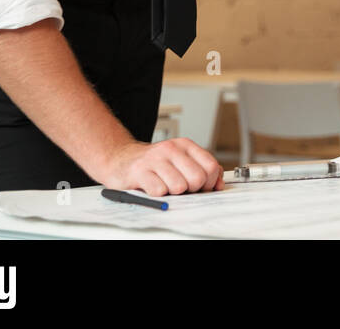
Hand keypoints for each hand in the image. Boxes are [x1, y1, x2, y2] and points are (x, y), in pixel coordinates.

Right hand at [101, 138, 224, 196]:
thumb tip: (219, 184)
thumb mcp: (180, 160)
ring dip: (172, 192)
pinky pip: (159, 191)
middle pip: (197, 178)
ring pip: (179, 187)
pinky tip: (151, 187)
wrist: (121, 159)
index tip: (201, 187)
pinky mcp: (139, 171)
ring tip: (164, 185)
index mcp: (185, 145)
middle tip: (181, 188)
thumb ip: (201, 168)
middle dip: (192, 189)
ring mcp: (155, 159)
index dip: (209, 182)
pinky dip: (157, 194)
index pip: (211, 166)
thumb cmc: (154, 163)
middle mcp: (171, 149)